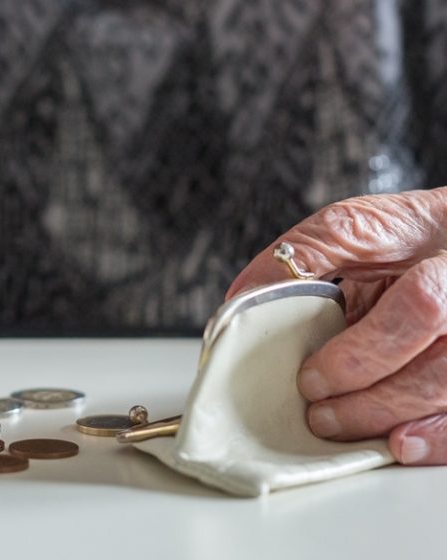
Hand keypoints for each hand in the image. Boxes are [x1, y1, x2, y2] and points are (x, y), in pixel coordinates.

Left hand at [225, 188, 446, 465]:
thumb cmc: (408, 236)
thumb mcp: (357, 227)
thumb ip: (307, 253)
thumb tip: (246, 294)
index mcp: (445, 268)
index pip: (419, 308)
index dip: (364, 351)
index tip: (312, 376)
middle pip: (437, 369)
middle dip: (370, 398)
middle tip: (318, 412)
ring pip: (444, 397)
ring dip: (388, 421)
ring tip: (337, 427)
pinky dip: (434, 439)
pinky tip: (398, 445)